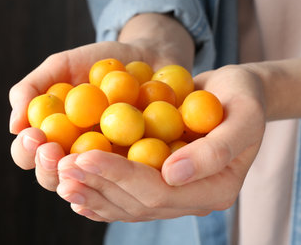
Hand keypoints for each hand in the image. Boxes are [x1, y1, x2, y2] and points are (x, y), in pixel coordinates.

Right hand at [8, 13, 194, 191]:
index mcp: (52, 137)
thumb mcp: (62, 65)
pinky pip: (127, 181)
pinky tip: (116, 174)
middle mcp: (75, 156)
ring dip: (78, 178)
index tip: (33, 136)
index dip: (26, 150)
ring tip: (79, 160)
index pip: (28, 153)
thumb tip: (14, 125)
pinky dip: (120, 181)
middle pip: (53, 178)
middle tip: (52, 151)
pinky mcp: (137, 168)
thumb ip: (32, 88)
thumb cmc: (100, 61)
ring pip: (87, 186)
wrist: (147, 56)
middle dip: (47, 168)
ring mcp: (106, 165)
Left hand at [55, 65, 265, 220]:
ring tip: (57, 176)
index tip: (84, 155)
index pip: (159, 191)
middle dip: (96, 184)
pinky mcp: (157, 181)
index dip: (119, 175)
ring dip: (89, 191)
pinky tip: (72, 186)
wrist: (236, 96)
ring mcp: (173, 194)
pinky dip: (97, 191)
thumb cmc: (243, 99)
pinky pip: (123, 194)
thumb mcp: (243, 116)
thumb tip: (173, 174)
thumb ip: (217, 149)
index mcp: (214, 189)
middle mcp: (190, 199)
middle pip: (136, 203)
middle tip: (60, 166)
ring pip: (124, 204)